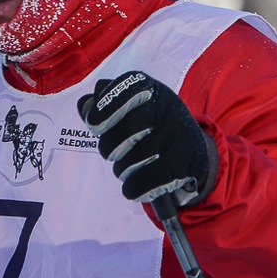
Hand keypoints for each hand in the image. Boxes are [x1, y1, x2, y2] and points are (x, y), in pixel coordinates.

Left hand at [77, 71, 214, 206]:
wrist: (191, 151)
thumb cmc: (148, 125)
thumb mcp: (129, 108)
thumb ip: (103, 105)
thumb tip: (85, 104)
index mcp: (150, 89)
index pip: (127, 89)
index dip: (105, 107)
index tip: (94, 125)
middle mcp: (169, 108)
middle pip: (129, 129)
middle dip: (111, 147)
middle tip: (112, 153)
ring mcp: (180, 137)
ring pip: (136, 159)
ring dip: (123, 169)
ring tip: (128, 166)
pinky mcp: (186, 165)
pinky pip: (148, 181)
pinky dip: (134, 188)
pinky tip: (133, 187)